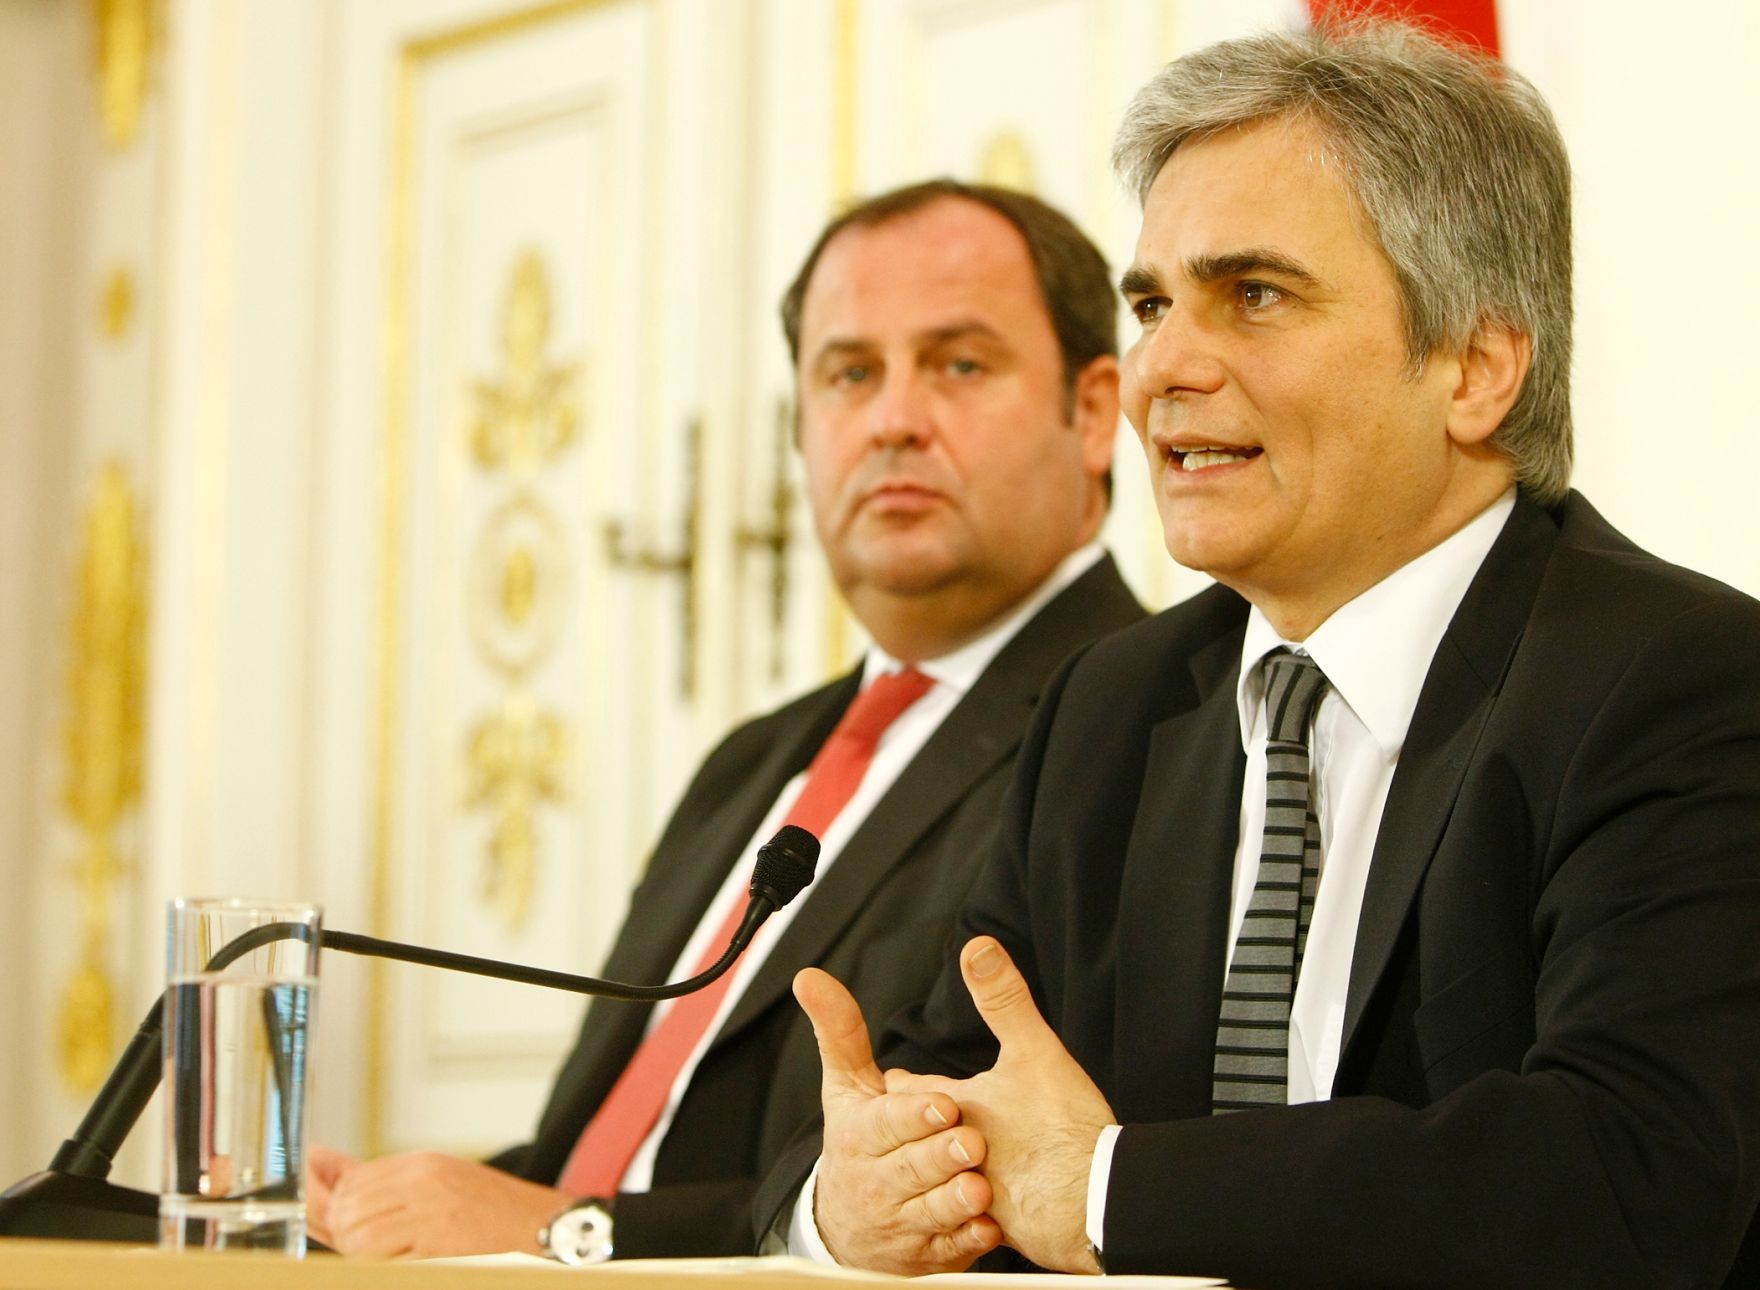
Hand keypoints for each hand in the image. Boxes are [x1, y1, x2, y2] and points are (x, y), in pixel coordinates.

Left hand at [307, 1145, 570, 1258]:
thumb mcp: (435, 1181)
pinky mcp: (439, 1247)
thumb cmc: (489, 1209)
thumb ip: (377, 1177)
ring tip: (383, 1253)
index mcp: (422, 1165)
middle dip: (340, 1230)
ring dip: (357, 1252)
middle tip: (357, 1241)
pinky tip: (401, 1259)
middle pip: (350, 1209)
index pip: (352, 1182)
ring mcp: (431, 1215)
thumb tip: (320, 1161)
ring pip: (359, 1238)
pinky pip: (384, 1261)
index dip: (329, 1202)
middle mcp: (424, 1184)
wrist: (539, 1229)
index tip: (320, 1209)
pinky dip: (382, 1265)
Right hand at [794, 967, 1001, 1273]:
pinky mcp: (924, 1257)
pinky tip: (988, 1228)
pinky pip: (948, 1252)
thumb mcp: (845, 1088)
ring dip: (955, 1202)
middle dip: (940, 1156)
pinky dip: (968, 1242)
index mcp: (858, 1137)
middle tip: (972, 1142)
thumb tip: (810, 977)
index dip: (912, 1116)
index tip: (943, 1104)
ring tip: (981, 1188)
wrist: (844, 1227)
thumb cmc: (855, 1141)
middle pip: (911, 1170)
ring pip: (929, 1214)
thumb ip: (840, 1032)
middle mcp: (877, 1182)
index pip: (884, 1125)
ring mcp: (901, 1223)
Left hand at [889, 937, 1112, 1273]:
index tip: (891, 1080)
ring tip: (938, 1170)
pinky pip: (981, 1217)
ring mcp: (981, 1197)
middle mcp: (959, 1158)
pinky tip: (987, 1208)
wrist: (1095, 1206)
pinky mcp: (1007, 1227)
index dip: (903, 1086)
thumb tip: (976, 947)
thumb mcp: (1033, 1052)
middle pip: (923, 1143)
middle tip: (904, 1128)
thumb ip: (1004, 1000)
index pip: (914, 1094)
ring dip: (941, 1174)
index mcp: (962, 1111)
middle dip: (913, 1133)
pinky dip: (980, 1208)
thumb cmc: (1062, 1130)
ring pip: (948, 1182)